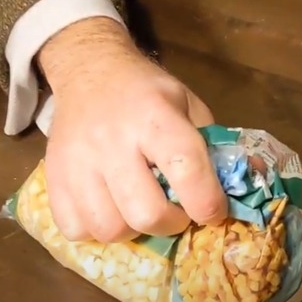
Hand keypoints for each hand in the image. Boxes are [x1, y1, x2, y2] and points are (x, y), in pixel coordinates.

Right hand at [38, 17, 227, 241]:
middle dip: (172, 223)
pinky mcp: (54, 178)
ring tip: (142, 210)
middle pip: (146, 213)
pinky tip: (111, 210)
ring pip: (110, 228)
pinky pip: (76, 230)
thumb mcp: (188, 104)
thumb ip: (213, 143)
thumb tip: (247, 180)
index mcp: (156, 118)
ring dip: (135, 230)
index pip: (186, 168)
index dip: (207, 202)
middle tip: (177, 212)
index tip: (214, 212)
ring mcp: (78, 162)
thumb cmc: (148, 93)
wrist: (90, 70)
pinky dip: (98, 231)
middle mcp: (113, 140)